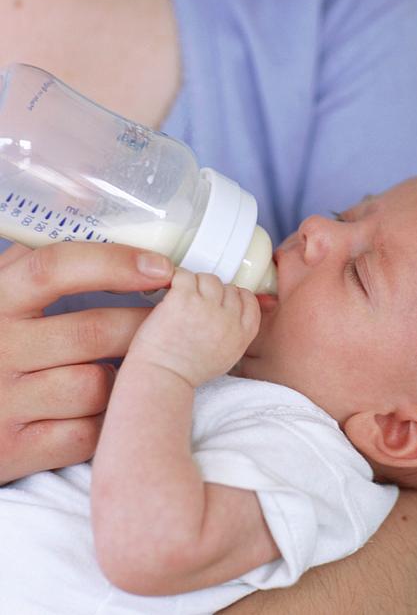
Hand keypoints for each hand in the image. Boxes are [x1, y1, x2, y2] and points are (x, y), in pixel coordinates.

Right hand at [0, 242, 173, 483]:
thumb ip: (31, 259)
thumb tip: (85, 193)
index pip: (55, 269)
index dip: (113, 263)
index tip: (160, 267)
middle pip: (94, 332)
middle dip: (144, 326)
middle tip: (172, 323)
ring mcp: (3, 403)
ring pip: (98, 386)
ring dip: (128, 377)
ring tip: (137, 366)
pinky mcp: (13, 451)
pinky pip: (87, 435)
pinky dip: (110, 421)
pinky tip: (114, 408)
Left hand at [127, 269, 260, 386]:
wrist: (161, 378)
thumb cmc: (187, 371)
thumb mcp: (226, 356)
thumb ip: (234, 332)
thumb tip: (233, 310)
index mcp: (241, 335)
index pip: (249, 300)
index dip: (235, 295)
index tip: (222, 298)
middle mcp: (228, 319)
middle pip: (227, 287)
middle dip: (212, 292)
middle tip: (195, 302)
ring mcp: (206, 307)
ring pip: (208, 279)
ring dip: (194, 284)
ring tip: (181, 298)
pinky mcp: (183, 299)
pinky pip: (185, 275)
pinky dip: (176, 279)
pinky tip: (170, 290)